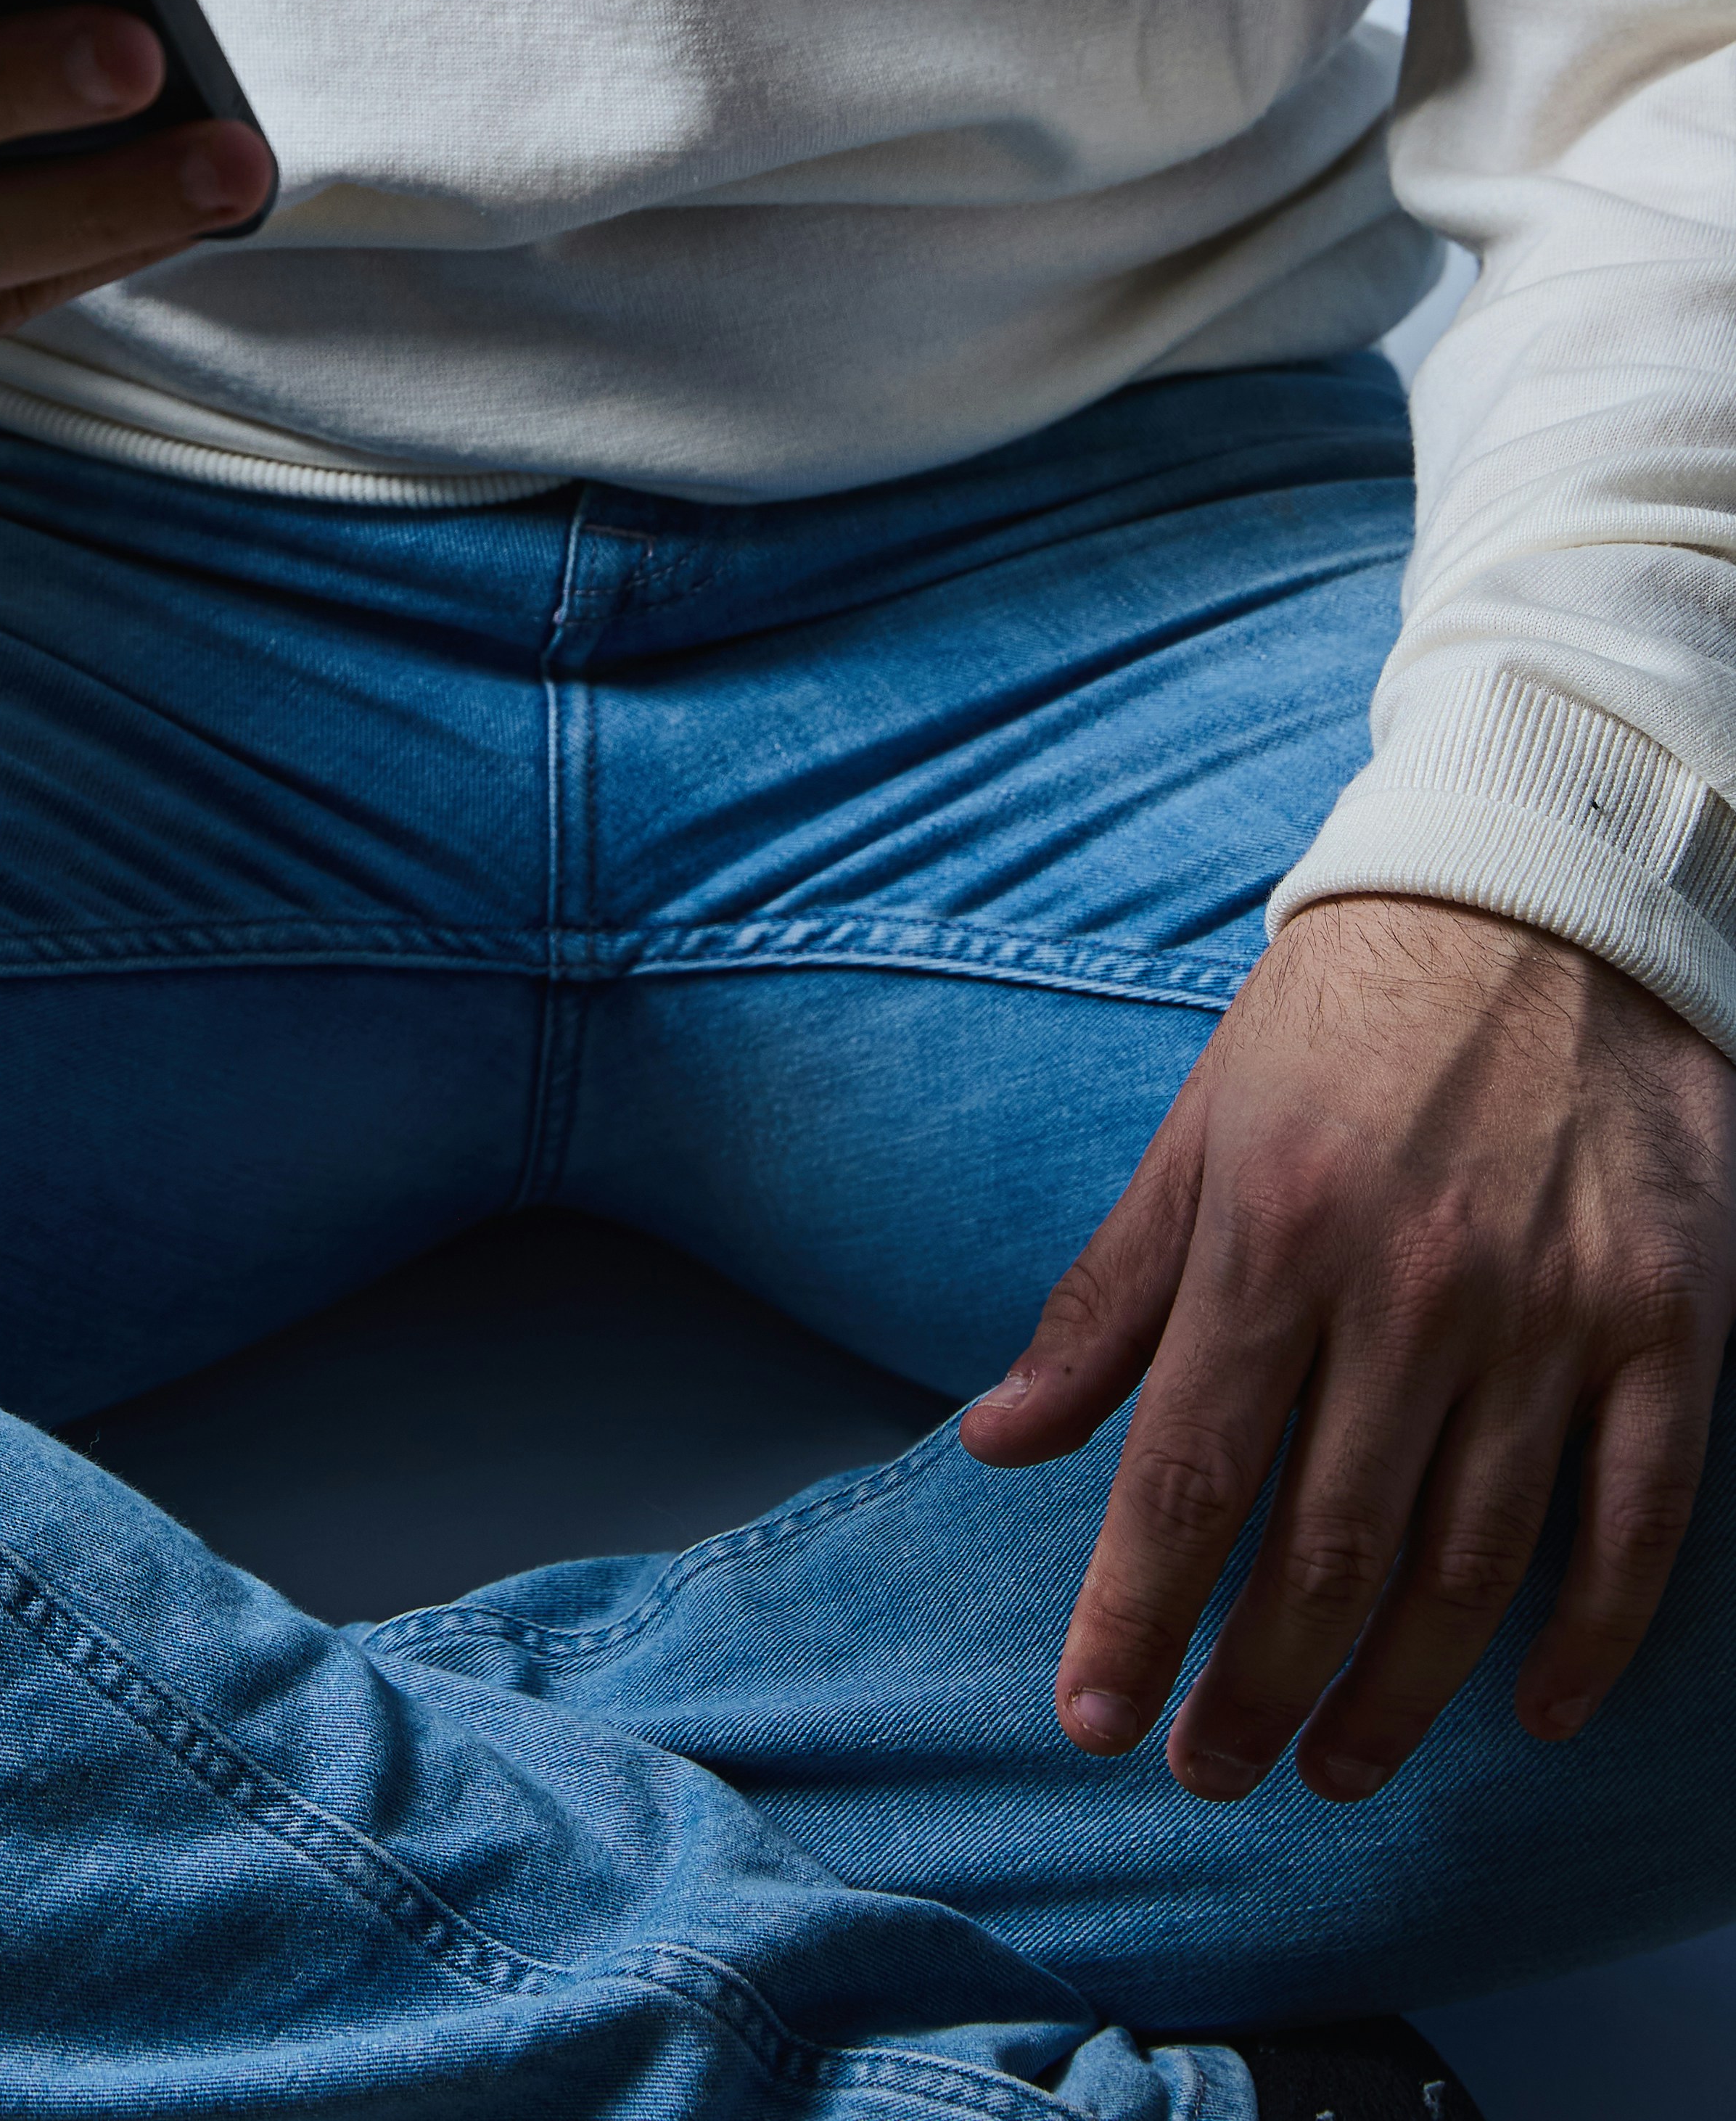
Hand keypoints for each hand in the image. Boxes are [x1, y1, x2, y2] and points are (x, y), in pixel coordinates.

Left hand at [961, 892, 1735, 1802]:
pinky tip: (1531, 1711)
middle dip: (1255, 1686)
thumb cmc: (1345, 1015)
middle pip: (1325, 1549)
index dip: (1135, 1613)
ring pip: (1472, 1564)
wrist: (1541, 897)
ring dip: (1398, 1694)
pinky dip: (1586, 1637)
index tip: (1093, 1719)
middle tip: (1214, 1772)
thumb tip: (1000, 1435)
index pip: (1188, 1471)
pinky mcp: (1669, 1321)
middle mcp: (1412, 1284)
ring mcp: (1553, 1311)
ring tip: (1337, 1766)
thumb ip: (1109, 1296)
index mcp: (1274, 1230)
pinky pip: (1635, 1522)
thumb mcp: (1200, 1130)